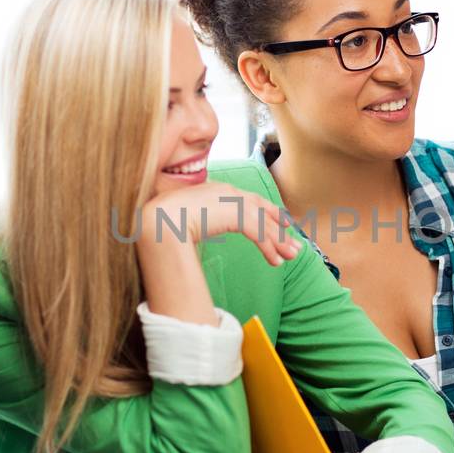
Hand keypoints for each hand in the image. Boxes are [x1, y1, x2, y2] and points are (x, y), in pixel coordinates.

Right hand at [142, 182, 296, 266]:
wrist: (159, 217)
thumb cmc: (163, 219)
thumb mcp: (184, 216)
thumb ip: (197, 220)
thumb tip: (193, 233)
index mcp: (217, 190)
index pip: (249, 199)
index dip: (267, 211)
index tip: (282, 222)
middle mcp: (227, 192)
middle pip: (261, 210)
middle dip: (280, 228)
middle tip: (294, 245)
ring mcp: (232, 201)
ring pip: (264, 223)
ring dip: (279, 242)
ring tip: (291, 257)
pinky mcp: (235, 214)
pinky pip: (258, 233)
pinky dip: (269, 248)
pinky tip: (275, 262)